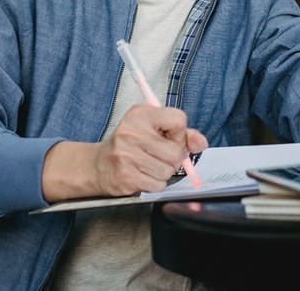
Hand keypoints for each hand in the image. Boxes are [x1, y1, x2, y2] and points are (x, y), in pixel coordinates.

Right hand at [41, 104, 207, 202]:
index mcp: (141, 115)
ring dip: (164, 172)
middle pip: (176, 151)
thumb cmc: (130, 144)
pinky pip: (158, 185)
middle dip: (174, 158)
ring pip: (168, 171)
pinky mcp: (126, 176)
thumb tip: (201, 143)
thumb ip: (182, 133)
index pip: (179, 120)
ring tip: (149, 165)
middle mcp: (132, 133)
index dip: (179, 133)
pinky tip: (143, 175)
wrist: (99, 165)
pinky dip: (155, 184)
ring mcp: (127, 156)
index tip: (168, 136)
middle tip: (160, 155)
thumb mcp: (154, 128)